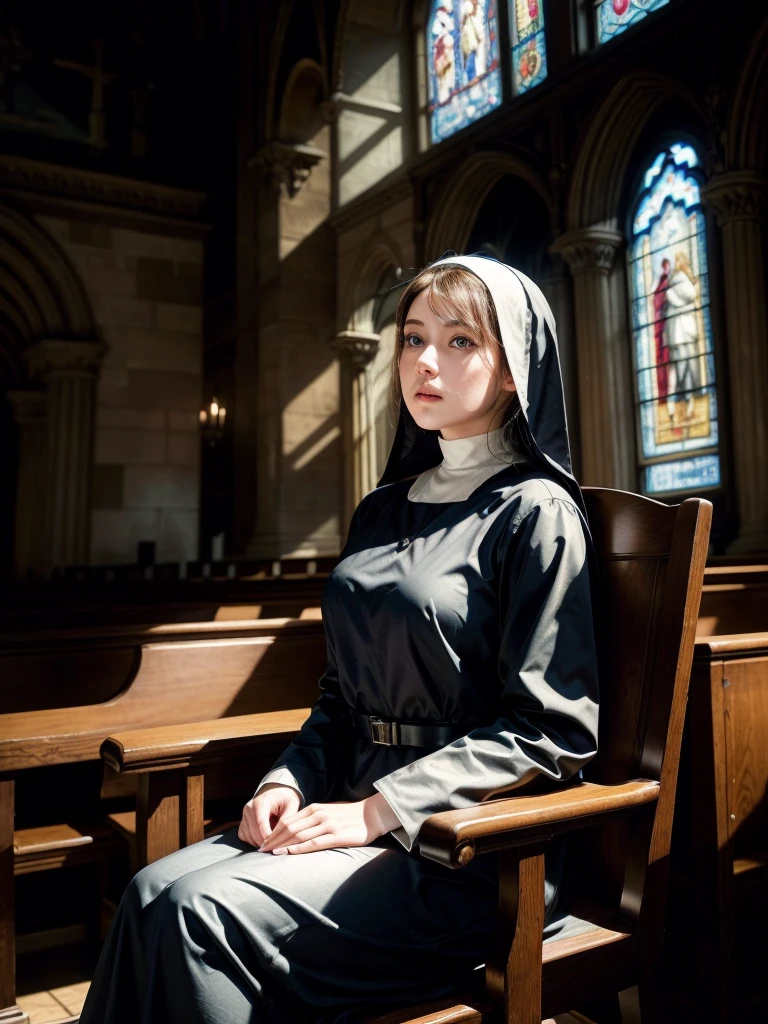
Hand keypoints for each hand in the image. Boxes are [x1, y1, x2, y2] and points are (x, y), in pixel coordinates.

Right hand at [238, 783, 300, 847]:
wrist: (277, 793)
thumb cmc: (286, 799)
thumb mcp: (292, 806)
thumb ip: (286, 820)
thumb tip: (281, 836)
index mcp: (261, 802)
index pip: (262, 823)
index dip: (269, 837)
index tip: (278, 845)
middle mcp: (249, 808)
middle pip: (255, 833)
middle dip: (267, 842)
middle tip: (278, 847)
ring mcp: (244, 815)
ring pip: (249, 837)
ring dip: (261, 843)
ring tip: (273, 841)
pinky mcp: (242, 822)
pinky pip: (245, 837)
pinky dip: (254, 841)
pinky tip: (264, 838)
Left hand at [258, 793, 400, 855]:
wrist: (371, 815)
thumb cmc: (348, 816)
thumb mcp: (327, 812)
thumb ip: (311, 819)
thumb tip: (293, 829)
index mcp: (314, 808)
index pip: (287, 820)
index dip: (273, 832)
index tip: (263, 842)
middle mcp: (318, 815)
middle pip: (289, 828)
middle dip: (273, 839)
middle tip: (260, 850)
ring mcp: (327, 825)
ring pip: (298, 835)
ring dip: (282, 845)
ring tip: (270, 853)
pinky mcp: (336, 836)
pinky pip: (313, 843)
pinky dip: (299, 848)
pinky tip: (289, 853)